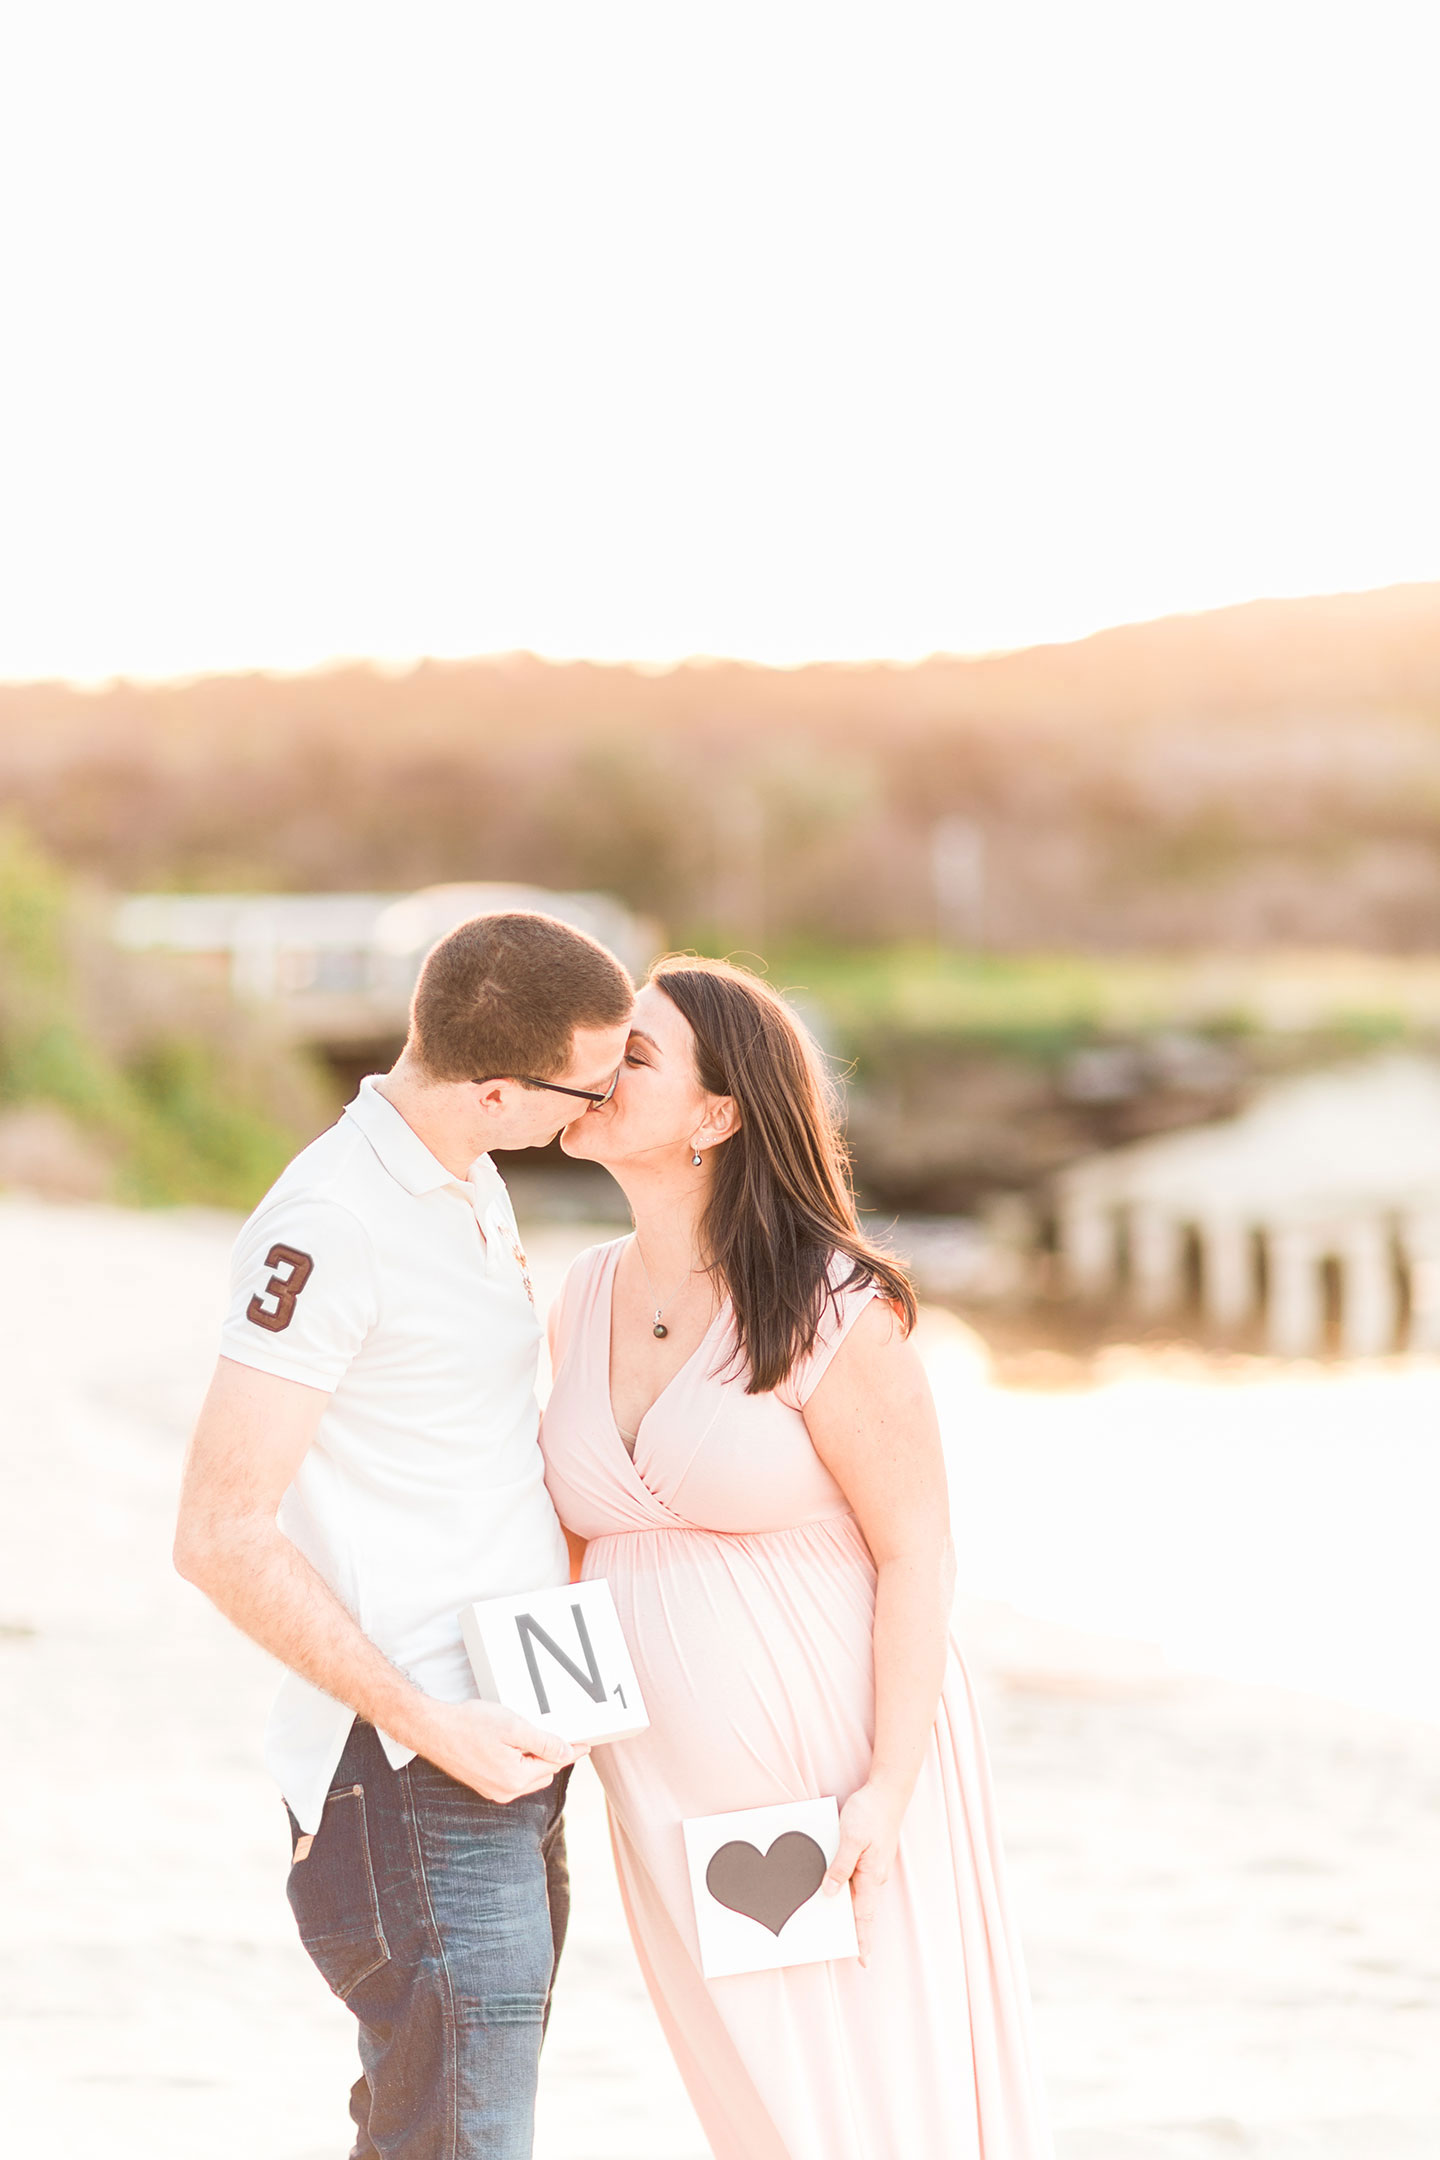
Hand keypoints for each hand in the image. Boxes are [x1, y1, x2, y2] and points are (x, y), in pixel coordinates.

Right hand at [422, 1698, 586, 1802]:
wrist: (434, 1730)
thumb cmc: (469, 1725)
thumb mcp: (514, 1728)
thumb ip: (543, 1743)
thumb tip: (566, 1752)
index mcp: (516, 1779)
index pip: (554, 1764)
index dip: (571, 1750)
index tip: (585, 1744)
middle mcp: (506, 1791)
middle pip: (543, 1773)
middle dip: (551, 1755)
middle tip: (557, 1734)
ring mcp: (493, 1791)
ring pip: (528, 1776)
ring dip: (535, 1759)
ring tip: (531, 1737)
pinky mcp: (484, 1785)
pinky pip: (513, 1777)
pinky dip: (520, 1763)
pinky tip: (514, 1746)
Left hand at [822, 1780, 906, 1966]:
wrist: (887, 1790)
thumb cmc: (870, 1812)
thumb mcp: (850, 1838)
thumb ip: (840, 1867)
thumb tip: (830, 1892)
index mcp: (871, 1876)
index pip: (865, 1916)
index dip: (863, 1939)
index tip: (862, 1961)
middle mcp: (874, 1875)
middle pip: (860, 1908)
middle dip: (851, 1928)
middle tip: (838, 1944)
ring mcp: (873, 1865)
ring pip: (857, 1892)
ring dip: (846, 1906)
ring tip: (829, 1918)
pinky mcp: (869, 1854)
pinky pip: (856, 1877)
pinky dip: (846, 1885)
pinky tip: (834, 1884)